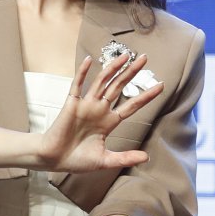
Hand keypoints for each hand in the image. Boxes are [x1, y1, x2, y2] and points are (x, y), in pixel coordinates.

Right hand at [36, 52, 163, 172]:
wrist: (53, 160)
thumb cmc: (77, 160)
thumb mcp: (105, 160)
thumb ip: (125, 158)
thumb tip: (146, 157)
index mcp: (109, 122)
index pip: (131, 105)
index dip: (146, 96)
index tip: (161, 85)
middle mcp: (100, 109)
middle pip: (119, 87)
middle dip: (132, 73)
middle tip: (144, 58)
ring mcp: (86, 105)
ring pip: (102, 82)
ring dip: (113, 68)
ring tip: (125, 55)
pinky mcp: (72, 103)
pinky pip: (78, 85)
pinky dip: (82, 72)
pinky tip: (89, 60)